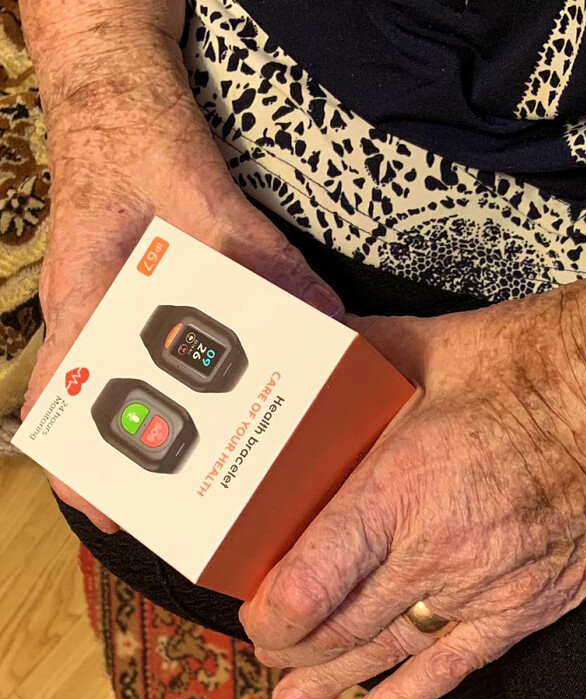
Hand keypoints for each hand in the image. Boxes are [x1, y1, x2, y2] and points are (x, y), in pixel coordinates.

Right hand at [22, 40, 340, 531]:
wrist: (118, 103)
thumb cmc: (138, 149)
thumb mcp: (204, 198)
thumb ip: (260, 256)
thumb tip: (322, 312)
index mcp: (88, 302)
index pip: (67, 400)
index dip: (83, 464)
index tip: (113, 512)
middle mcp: (92, 315)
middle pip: (101, 407)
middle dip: (138, 456)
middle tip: (199, 496)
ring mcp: (110, 307)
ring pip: (131, 381)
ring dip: (167, 419)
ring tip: (228, 455)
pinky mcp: (139, 294)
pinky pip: (159, 345)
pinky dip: (192, 372)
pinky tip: (246, 384)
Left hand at [240, 279, 585, 698]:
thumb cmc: (544, 368)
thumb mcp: (437, 346)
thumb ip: (360, 355)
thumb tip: (310, 345)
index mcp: (406, 484)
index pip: (312, 582)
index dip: (269, 610)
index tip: (252, 606)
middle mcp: (439, 549)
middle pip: (343, 623)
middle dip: (293, 642)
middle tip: (266, 640)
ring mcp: (485, 588)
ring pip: (389, 650)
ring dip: (335, 675)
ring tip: (294, 695)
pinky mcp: (525, 606)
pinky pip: (457, 668)